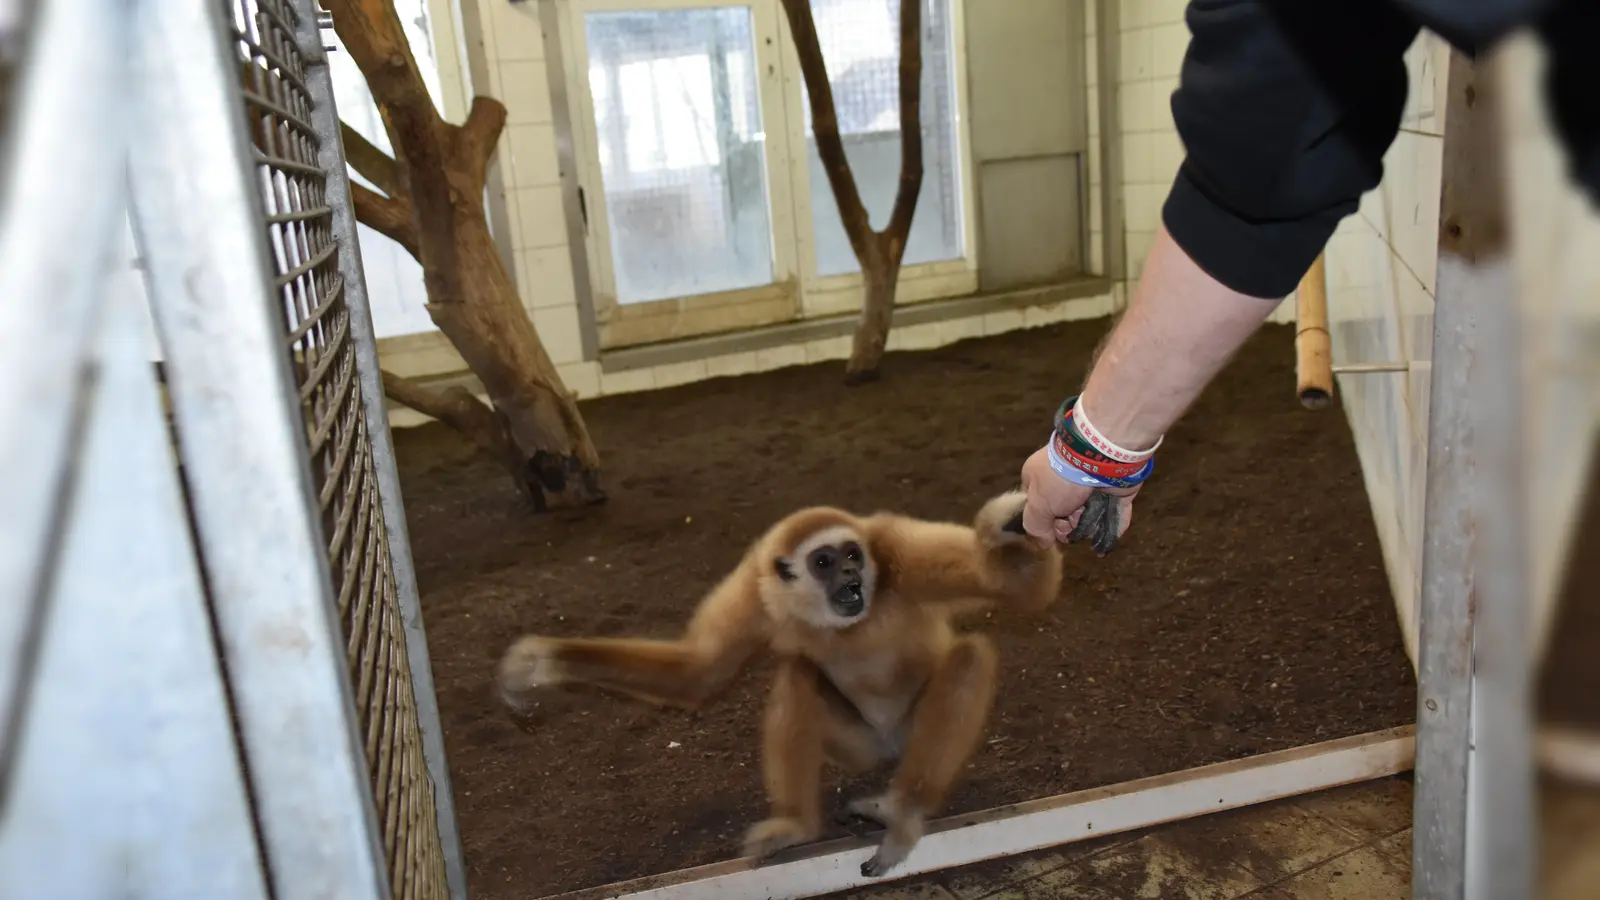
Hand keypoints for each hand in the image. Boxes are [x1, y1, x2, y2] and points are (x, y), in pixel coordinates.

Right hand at [1018, 446, 1138, 554]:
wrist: (1101, 457)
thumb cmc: (1062, 478)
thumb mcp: (1038, 504)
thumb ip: (1036, 526)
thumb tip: (1043, 543)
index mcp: (1041, 477)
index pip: (1038, 505)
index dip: (1044, 521)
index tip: (1050, 528)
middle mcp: (1065, 481)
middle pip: (1064, 515)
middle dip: (1067, 524)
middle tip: (1071, 520)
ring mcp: (1091, 485)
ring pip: (1087, 517)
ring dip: (1087, 526)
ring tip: (1089, 518)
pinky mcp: (1114, 491)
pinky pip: (1112, 515)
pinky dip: (1109, 529)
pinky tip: (1104, 542)